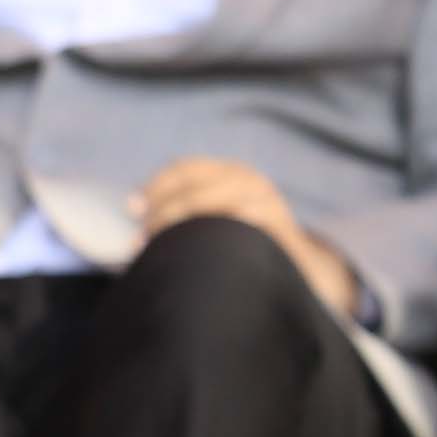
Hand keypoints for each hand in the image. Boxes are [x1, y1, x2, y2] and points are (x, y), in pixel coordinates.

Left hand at [132, 157, 362, 315]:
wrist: (303, 268)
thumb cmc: (245, 247)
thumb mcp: (218, 221)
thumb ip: (187, 215)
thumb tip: (136, 224)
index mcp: (228, 172)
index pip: (185, 168)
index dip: (156, 186)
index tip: (132, 209)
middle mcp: (248, 179)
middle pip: (194, 186)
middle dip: (163, 212)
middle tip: (142, 241)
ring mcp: (267, 198)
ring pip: (215, 199)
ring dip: (183, 223)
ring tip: (164, 249)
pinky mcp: (281, 223)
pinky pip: (245, 220)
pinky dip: (219, 232)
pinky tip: (202, 252)